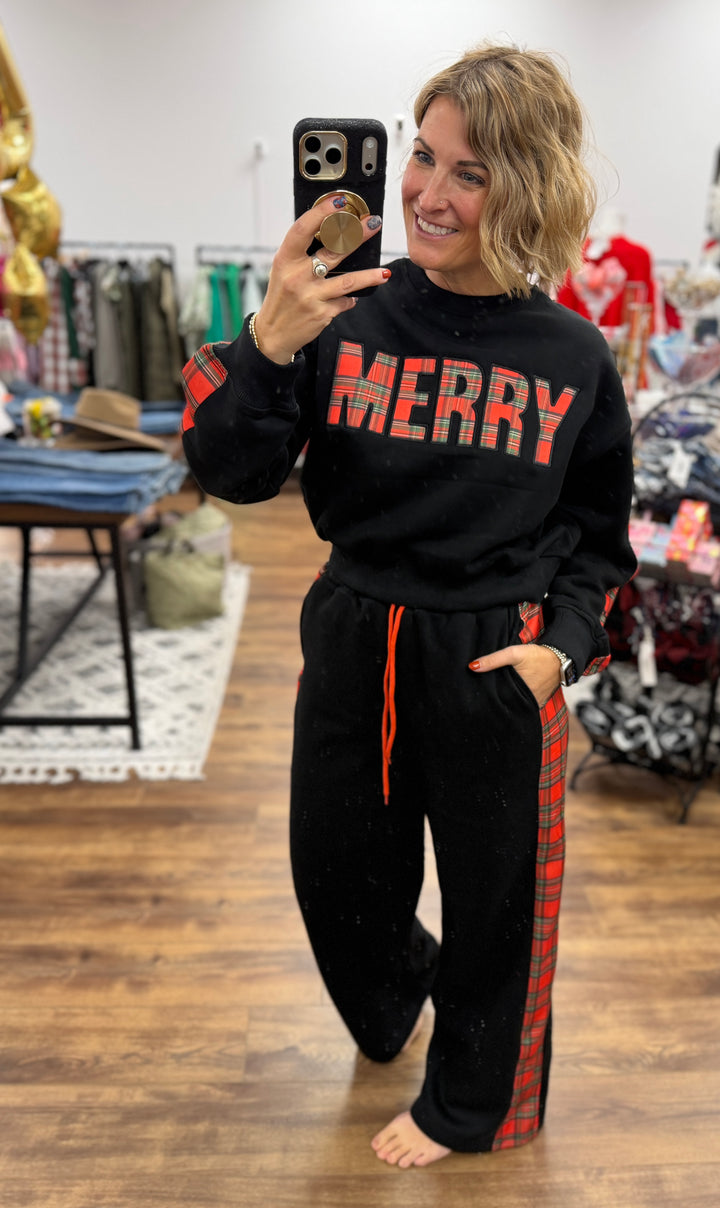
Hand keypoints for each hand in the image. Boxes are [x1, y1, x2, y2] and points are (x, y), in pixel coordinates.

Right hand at [252, 196, 388, 363]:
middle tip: (373, 223)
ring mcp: (311, 296)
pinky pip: (345, 301)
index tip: (339, 201)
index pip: (303, 229)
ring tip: (383, 272)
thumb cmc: (281, 297)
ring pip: (348, 281)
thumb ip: (302, 253)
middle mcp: (297, 276)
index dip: (322, 213)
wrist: (273, 334)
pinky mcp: (322, 314)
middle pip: (333, 250)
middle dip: (357, 234)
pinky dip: (351, 298)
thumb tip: (333, 232)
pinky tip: (354, 296)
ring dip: (368, 275)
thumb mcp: (283, 270)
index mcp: (285, 260)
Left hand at [469, 643, 561, 706]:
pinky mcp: (537, 702)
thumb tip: (472, 667)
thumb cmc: (537, 656)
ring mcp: (532, 705)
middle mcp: (526, 704)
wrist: (560, 659)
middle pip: (504, 704)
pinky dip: (515, 698)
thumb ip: (493, 660)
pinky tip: (508, 692)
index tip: (476, 695)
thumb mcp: (513, 653)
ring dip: (505, 699)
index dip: (486, 698)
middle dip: (495, 699)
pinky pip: (523, 703)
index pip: (496, 702)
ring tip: (494, 693)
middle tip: (483, 693)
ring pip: (513, 704)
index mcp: (517, 695)